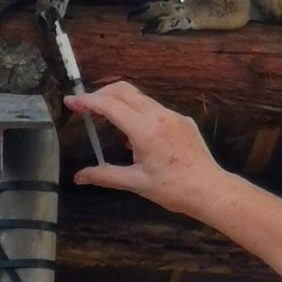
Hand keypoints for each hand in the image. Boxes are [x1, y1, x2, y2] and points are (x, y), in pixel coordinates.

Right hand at [66, 79, 217, 214]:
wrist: (210, 190)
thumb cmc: (174, 189)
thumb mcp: (136, 182)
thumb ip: (105, 175)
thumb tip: (79, 177)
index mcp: (145, 130)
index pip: (109, 106)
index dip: (87, 101)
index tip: (71, 101)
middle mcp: (160, 116)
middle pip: (124, 91)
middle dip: (101, 94)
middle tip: (84, 106)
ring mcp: (173, 116)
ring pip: (140, 98)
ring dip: (119, 103)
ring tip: (104, 119)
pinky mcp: (183, 121)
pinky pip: (155, 109)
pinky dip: (138, 113)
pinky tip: (133, 136)